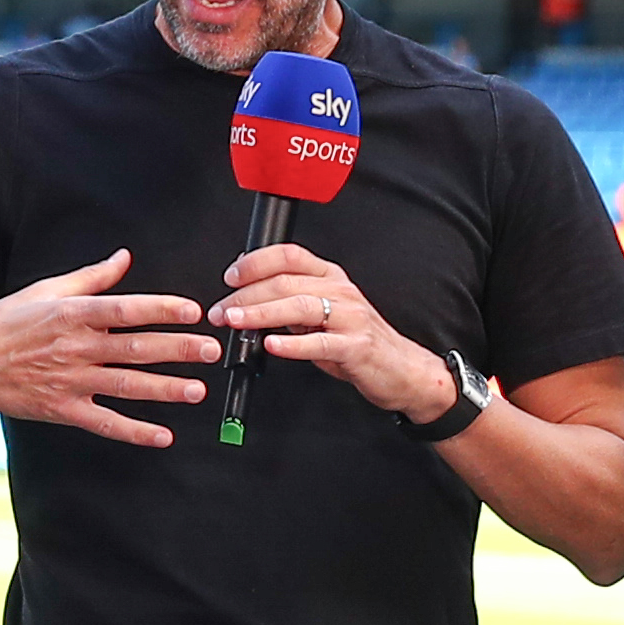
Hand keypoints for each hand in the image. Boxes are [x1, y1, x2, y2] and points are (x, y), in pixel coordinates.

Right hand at [0, 247, 219, 449]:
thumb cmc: (3, 324)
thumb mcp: (43, 291)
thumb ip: (90, 278)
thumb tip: (124, 257)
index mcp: (72, 313)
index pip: (126, 309)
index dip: (162, 309)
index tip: (193, 311)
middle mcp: (74, 347)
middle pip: (135, 348)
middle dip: (177, 349)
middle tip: (211, 350)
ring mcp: (69, 381)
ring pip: (126, 386)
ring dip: (164, 389)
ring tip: (197, 390)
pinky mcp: (62, 410)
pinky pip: (104, 423)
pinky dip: (134, 431)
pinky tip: (163, 436)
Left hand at [212, 240, 449, 419]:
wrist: (402, 369)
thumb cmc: (357, 341)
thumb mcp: (323, 314)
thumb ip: (291, 301)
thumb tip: (248, 291)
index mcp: (330, 277)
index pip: (289, 255)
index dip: (255, 262)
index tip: (230, 277)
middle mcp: (340, 291)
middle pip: (286, 282)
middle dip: (245, 296)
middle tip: (220, 311)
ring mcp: (350, 317)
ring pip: (299, 306)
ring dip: (260, 313)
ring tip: (235, 322)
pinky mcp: (356, 346)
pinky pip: (320, 343)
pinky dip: (292, 344)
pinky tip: (271, 345)